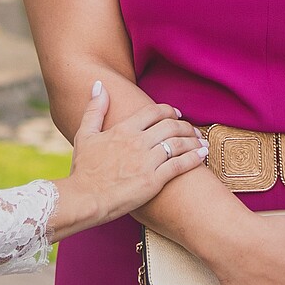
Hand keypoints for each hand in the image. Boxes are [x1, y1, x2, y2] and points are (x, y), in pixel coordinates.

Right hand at [51, 83, 204, 239]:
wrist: (84, 199)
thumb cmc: (83, 170)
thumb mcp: (85, 135)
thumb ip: (94, 110)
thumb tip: (99, 85)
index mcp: (123, 129)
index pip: (153, 112)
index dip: (169, 111)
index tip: (177, 114)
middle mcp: (138, 142)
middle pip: (170, 126)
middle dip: (185, 126)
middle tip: (193, 130)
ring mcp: (147, 161)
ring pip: (178, 144)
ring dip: (193, 141)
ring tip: (201, 142)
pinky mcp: (154, 181)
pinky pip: (179, 165)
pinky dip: (194, 158)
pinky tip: (202, 155)